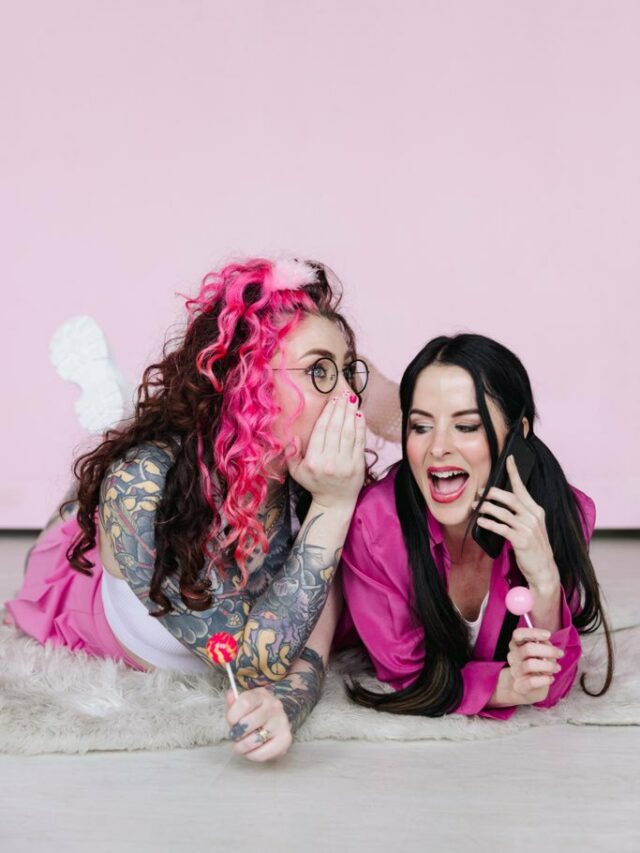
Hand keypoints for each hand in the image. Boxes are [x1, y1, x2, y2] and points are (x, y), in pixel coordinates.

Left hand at [226, 687, 292, 762]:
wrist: (276, 721)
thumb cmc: (255, 713)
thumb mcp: (243, 704)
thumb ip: (234, 702)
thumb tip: (230, 694)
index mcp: (262, 695)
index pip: (245, 703)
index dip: (232, 715)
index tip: (231, 722)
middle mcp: (274, 706)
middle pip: (247, 723)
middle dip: (236, 734)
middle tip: (236, 736)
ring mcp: (281, 723)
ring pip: (253, 741)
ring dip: (242, 747)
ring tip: (242, 744)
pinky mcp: (285, 739)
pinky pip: (262, 754)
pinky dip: (252, 755)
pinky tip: (253, 750)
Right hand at [286, 391, 365, 509]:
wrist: (335, 502)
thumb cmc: (314, 483)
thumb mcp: (296, 471)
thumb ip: (291, 454)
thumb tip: (293, 437)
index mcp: (313, 461)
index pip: (321, 432)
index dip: (327, 414)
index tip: (331, 400)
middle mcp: (329, 462)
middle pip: (336, 429)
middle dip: (340, 409)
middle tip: (343, 394)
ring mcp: (345, 463)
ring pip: (349, 433)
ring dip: (351, 414)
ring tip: (352, 399)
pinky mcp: (358, 465)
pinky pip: (360, 442)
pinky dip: (360, 427)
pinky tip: (359, 415)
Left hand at [473, 455, 558, 591]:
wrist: (544, 570)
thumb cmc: (533, 547)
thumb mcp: (530, 527)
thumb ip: (520, 514)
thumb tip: (499, 502)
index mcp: (536, 510)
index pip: (523, 488)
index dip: (515, 472)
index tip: (509, 459)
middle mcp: (534, 517)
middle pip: (510, 498)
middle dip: (492, 493)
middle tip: (480, 492)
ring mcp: (528, 529)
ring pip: (503, 512)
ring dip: (487, 508)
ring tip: (476, 506)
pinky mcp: (521, 541)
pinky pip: (501, 528)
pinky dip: (489, 523)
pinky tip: (481, 521)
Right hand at [505, 626, 563, 703]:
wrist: (526, 690)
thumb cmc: (535, 667)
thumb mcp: (540, 652)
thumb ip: (543, 645)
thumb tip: (547, 643)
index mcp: (516, 645)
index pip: (518, 634)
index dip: (533, 632)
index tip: (548, 634)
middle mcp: (513, 657)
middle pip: (528, 648)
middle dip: (548, 650)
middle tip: (560, 653)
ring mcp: (515, 671)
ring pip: (530, 664)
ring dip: (548, 666)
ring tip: (557, 668)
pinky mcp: (519, 686)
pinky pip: (531, 681)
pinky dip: (544, 680)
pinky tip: (551, 679)